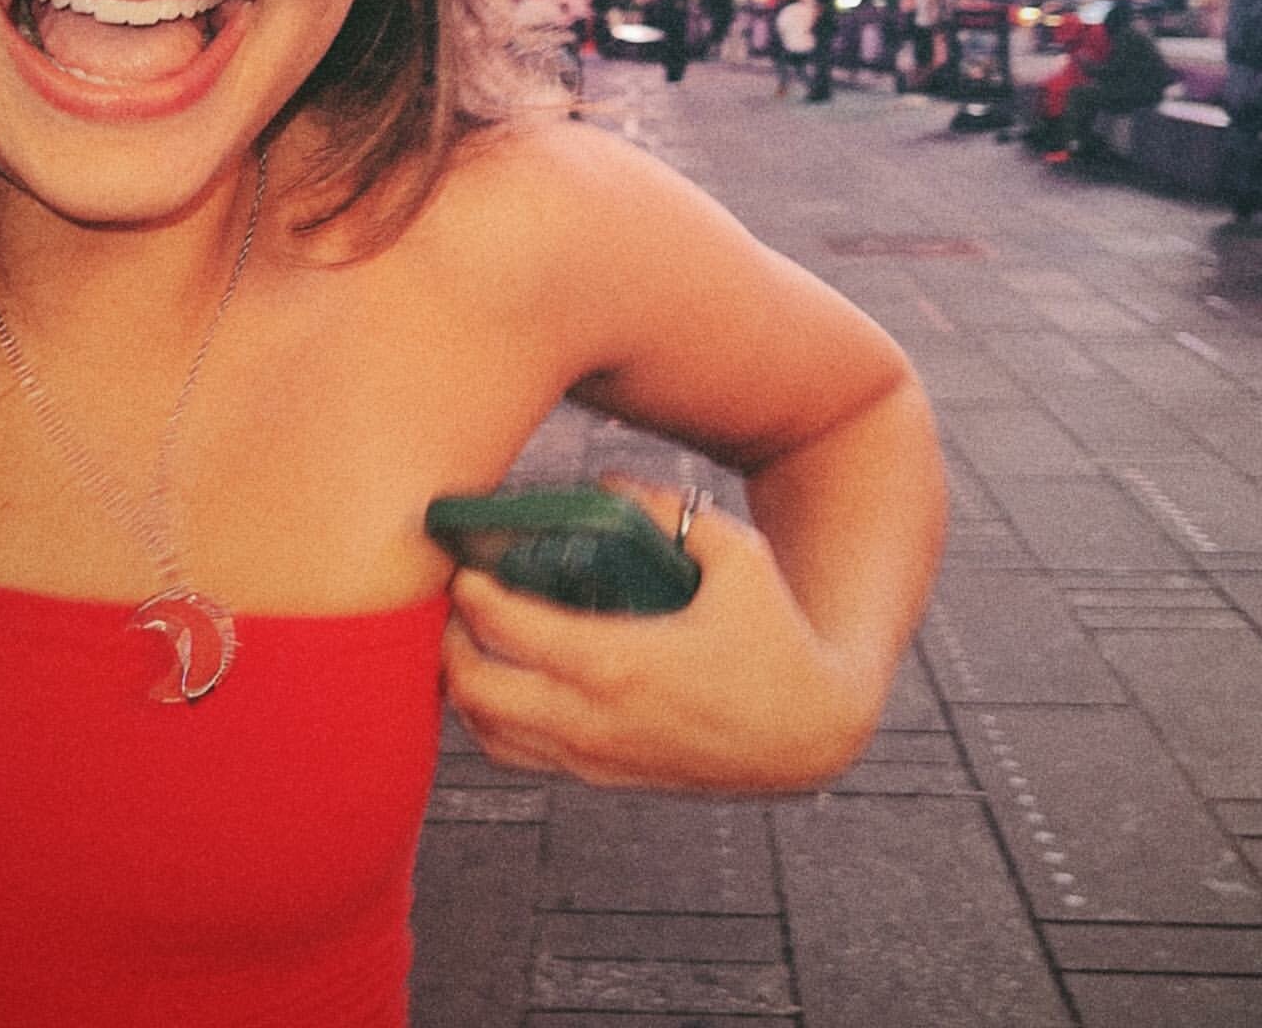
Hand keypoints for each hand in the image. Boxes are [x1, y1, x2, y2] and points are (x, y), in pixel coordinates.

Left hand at [439, 478, 880, 790]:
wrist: (810, 734)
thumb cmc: (776, 638)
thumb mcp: (736, 555)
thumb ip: (667, 510)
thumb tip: (607, 482)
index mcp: (619, 662)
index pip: (509, 630)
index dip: (472, 596)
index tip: (465, 568)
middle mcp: (595, 720)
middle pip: (476, 689)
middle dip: (451, 641)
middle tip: (457, 602)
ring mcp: (596, 759)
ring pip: (488, 732)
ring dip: (464, 685)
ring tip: (469, 640)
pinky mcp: (605, 779)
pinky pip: (520, 758)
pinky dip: (491, 722)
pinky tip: (502, 683)